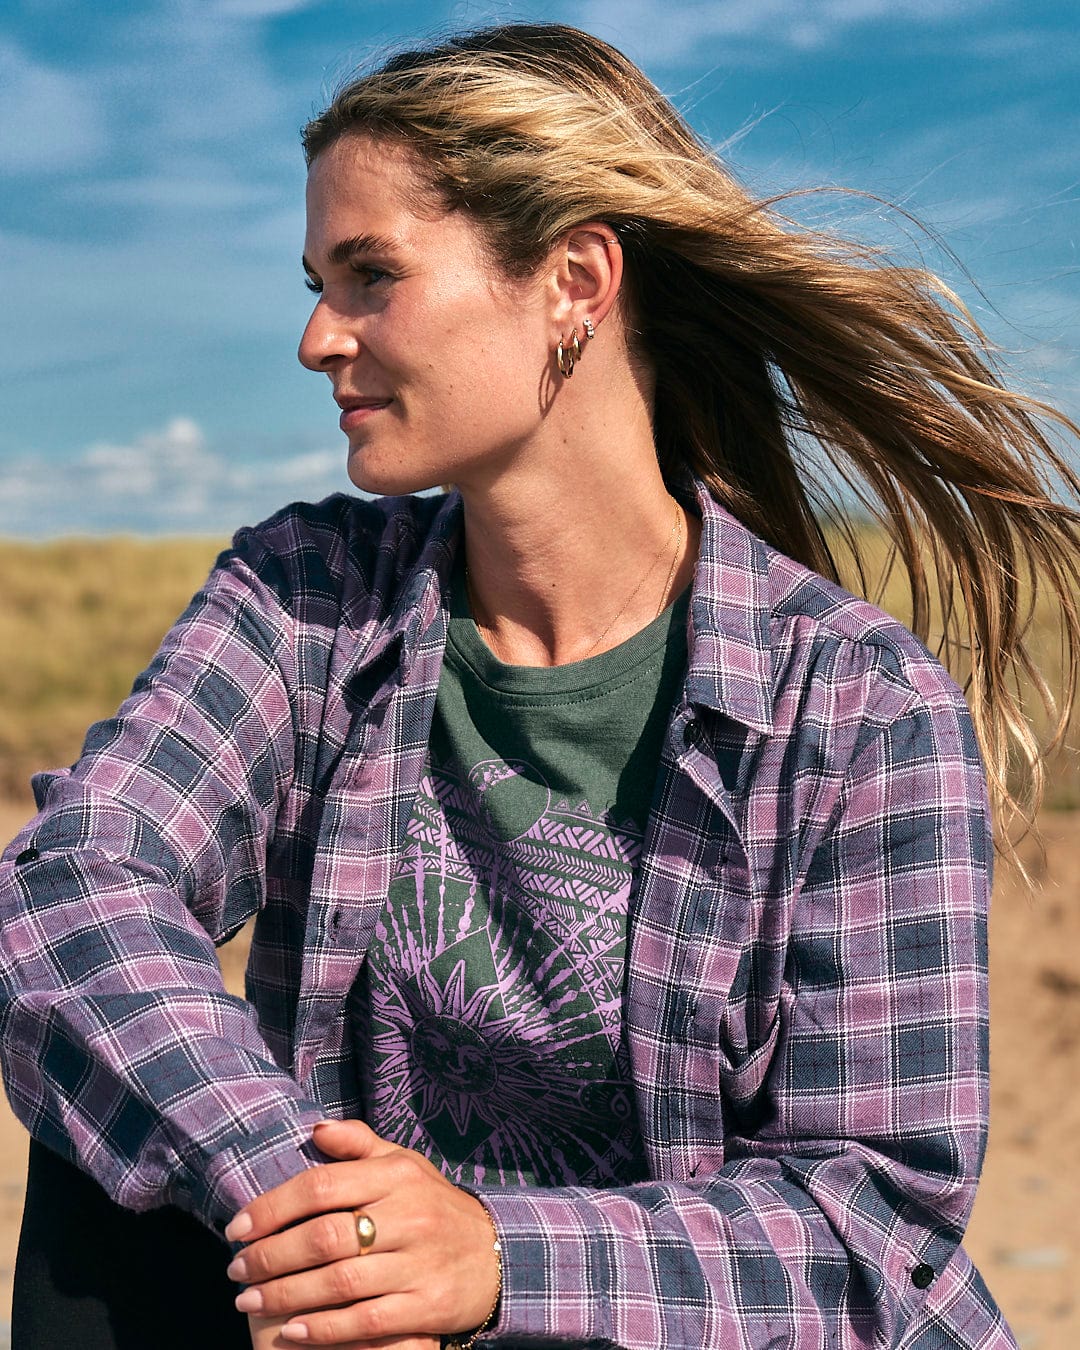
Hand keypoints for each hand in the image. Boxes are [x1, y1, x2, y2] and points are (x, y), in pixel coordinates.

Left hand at [226, 1119, 498, 1344]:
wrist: (497, 1253)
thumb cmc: (434, 1206)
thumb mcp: (404, 1165)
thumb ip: (359, 1144)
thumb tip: (315, 1129)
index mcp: (397, 1175)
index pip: (322, 1186)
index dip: (273, 1207)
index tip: (238, 1227)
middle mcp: (409, 1215)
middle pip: (325, 1236)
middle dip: (270, 1256)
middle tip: (235, 1269)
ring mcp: (420, 1262)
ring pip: (340, 1282)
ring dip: (286, 1295)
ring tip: (248, 1301)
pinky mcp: (428, 1306)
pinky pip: (366, 1321)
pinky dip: (324, 1329)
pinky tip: (291, 1332)